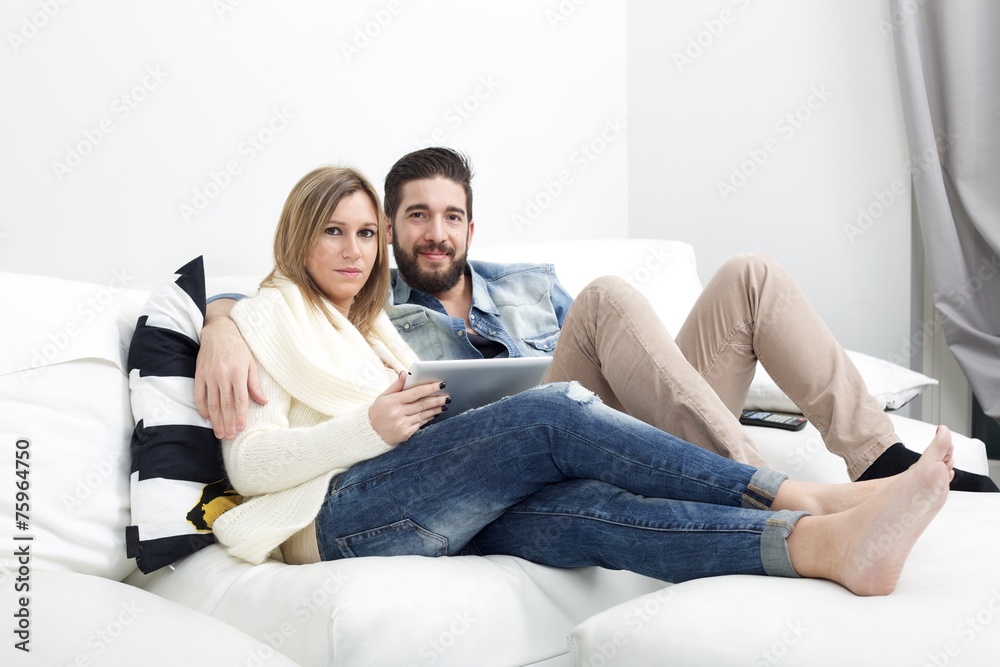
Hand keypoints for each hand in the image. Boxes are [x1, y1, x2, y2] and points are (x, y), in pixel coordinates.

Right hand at [194, 300, 267, 439]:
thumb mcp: (251, 363)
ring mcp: (209, 376)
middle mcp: (223, 376)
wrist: (219, 332)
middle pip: (225, 405)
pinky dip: (202, 408)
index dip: (240, 416)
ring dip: (216, 420)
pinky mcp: (199, 374)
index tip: (241, 428)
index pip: (240, 400)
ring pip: (212, 403)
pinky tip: (207, 417)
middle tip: (229, 437)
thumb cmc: (238, 348)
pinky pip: (199, 395)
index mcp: (238, 373)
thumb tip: (263, 402)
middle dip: (228, 423)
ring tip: (219, 433)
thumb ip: (255, 384)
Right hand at [368, 372, 449, 445]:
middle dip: (436, 399)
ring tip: (444, 404)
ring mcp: (402, 424)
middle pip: (422, 404)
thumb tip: (406, 373)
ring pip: (423, 414)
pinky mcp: (405, 434)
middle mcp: (397, 413)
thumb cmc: (378, 412)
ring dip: (435, 409)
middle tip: (447, 396)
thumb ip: (396, 385)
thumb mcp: (383, 396)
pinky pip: (420, 424)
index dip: (429, 388)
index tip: (440, 384)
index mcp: (392, 401)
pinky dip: (428, 418)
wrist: (370, 433)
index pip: (415, 392)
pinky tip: (434, 414)